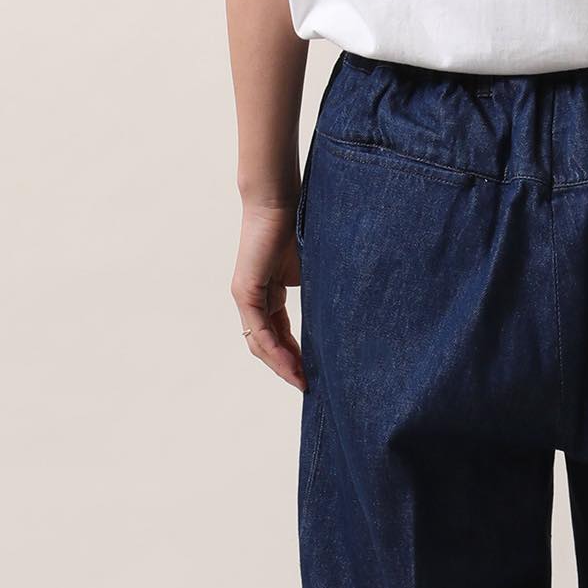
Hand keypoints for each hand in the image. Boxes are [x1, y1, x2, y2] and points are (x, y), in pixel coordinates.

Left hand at [231, 202, 305, 390]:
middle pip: (267, 345)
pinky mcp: (245, 291)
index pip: (278, 334)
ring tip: (301, 382)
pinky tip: (291, 364)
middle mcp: (253, 299)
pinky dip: (275, 350)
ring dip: (281, 366)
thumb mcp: (311, 268)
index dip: (294, 355)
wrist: (279, 201)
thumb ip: (317, 291)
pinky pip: (259, 330)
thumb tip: (343, 311)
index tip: (312, 374)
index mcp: (268, 293)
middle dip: (287, 368)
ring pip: (261, 343)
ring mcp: (246, 296)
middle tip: (308, 386)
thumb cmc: (298, 226)